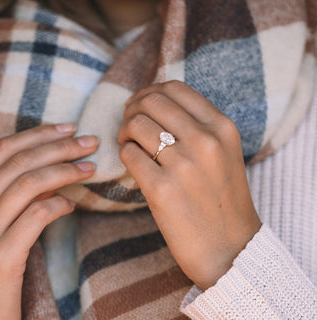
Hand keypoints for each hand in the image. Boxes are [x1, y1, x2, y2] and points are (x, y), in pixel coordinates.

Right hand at [0, 124, 97, 319]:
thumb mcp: (6, 222)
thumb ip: (23, 196)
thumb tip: (51, 172)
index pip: (2, 150)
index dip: (37, 135)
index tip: (69, 127)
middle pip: (17, 162)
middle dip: (58, 146)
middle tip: (90, 142)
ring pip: (25, 185)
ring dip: (63, 171)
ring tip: (90, 168)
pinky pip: (32, 220)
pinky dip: (55, 206)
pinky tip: (71, 205)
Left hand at [118, 81, 261, 290]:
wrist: (230, 247)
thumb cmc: (222, 199)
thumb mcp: (224, 153)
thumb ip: (196, 125)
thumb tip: (154, 103)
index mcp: (222, 128)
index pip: (174, 88)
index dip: (150, 92)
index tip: (140, 106)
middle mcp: (206, 141)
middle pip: (151, 101)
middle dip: (132, 109)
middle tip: (129, 126)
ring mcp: (184, 165)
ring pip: (136, 124)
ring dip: (124, 131)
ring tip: (129, 144)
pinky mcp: (162, 189)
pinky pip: (129, 154)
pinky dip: (125, 154)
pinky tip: (133, 164)